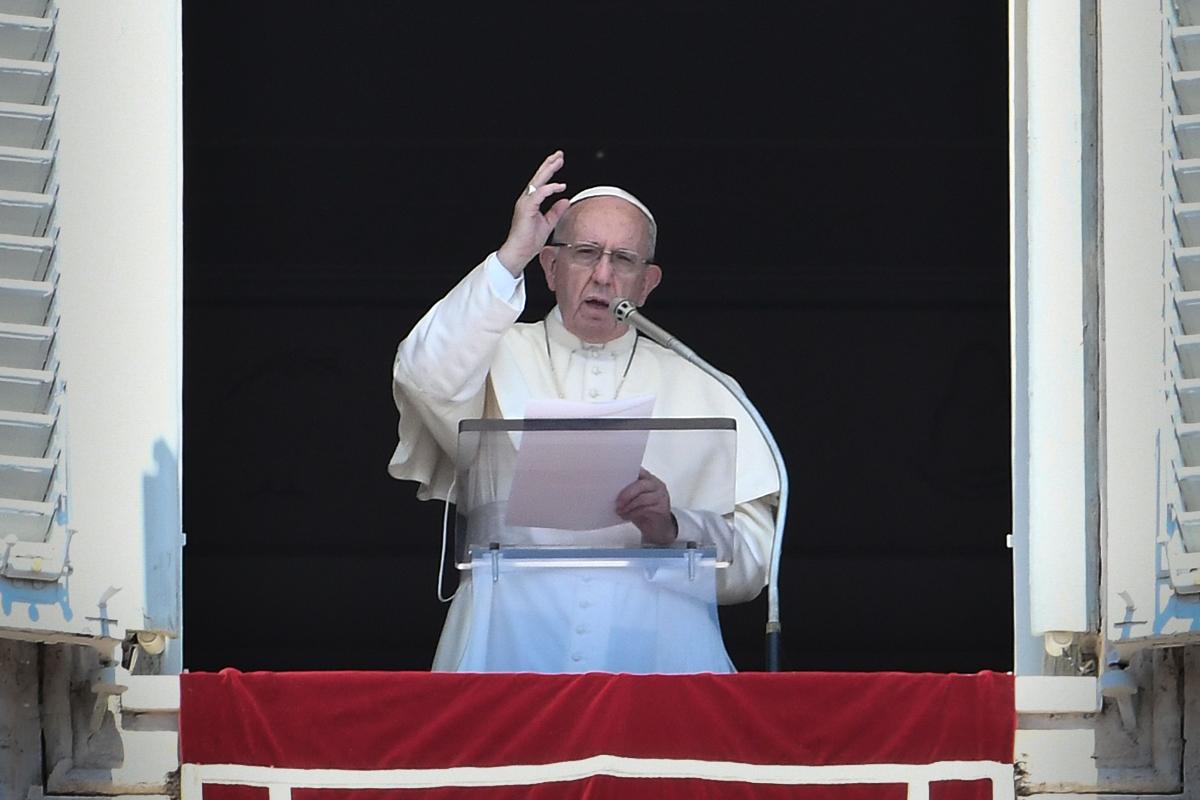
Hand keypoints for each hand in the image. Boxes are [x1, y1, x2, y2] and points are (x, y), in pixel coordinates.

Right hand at [496, 151, 569, 275]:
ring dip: (548, 170)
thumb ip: (556, 211)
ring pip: (537, 181)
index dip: (550, 170)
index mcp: (531, 202)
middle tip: (559, 154)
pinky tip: (559, 186)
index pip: (541, 182)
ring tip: (558, 161)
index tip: (559, 162)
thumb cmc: (529, 241)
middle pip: (539, 177)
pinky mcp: (526, 208)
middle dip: (549, 164)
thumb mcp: (548, 223)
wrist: (519, 252)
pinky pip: (539, 194)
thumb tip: (565, 200)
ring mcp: (525, 202)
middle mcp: (526, 199)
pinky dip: (550, 188)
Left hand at [616, 467, 677, 544]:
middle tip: (617, 502)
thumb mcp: (634, 498)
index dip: (626, 473)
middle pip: (641, 485)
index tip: (614, 479)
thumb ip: (627, 490)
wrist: (658, 528)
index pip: (638, 470)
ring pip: (642, 498)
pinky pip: (645, 509)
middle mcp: (656, 484)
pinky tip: (626, 516)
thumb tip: (610, 490)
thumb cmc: (644, 511)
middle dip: (626, 494)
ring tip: (620, 510)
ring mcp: (661, 496)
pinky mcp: (662, 508)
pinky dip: (632, 513)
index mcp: (648, 478)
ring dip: (628, 505)